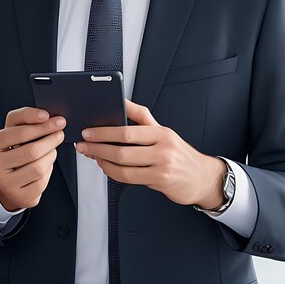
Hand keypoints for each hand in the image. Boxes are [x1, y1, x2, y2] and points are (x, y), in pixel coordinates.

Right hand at [0, 107, 64, 211]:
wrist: (5, 179)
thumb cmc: (14, 149)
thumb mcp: (14, 131)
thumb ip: (26, 119)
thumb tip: (49, 116)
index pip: (18, 131)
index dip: (35, 122)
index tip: (49, 116)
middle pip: (32, 150)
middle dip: (50, 139)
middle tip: (60, 132)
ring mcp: (5, 182)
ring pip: (38, 167)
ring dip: (51, 155)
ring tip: (52, 149)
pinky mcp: (19, 195)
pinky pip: (41, 182)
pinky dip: (48, 171)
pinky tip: (45, 165)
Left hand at [76, 99, 225, 207]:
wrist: (201, 177)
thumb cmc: (179, 153)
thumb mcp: (163, 131)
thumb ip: (141, 117)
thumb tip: (121, 102)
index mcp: (162, 132)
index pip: (129, 130)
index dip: (105, 131)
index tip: (88, 130)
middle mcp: (163, 148)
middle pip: (123, 148)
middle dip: (98, 146)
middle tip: (83, 144)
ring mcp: (162, 166)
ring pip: (124, 165)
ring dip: (102, 161)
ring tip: (92, 155)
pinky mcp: (160, 181)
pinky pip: (129, 178)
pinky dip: (113, 172)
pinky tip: (106, 167)